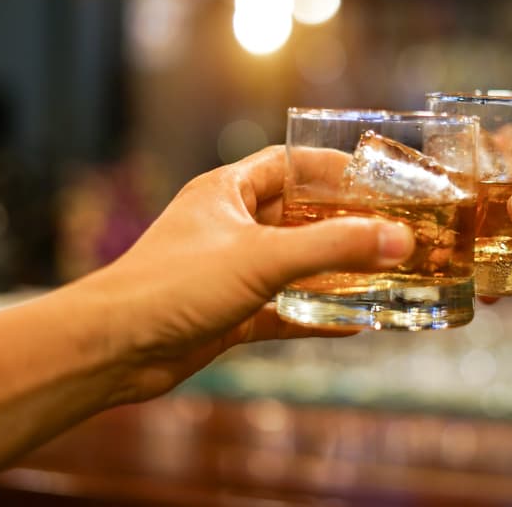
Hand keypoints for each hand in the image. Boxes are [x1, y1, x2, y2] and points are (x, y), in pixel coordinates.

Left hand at [87, 145, 414, 402]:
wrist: (113, 348)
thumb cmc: (172, 285)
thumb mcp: (262, 257)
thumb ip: (332, 247)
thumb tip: (398, 239)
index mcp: (227, 192)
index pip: (289, 163)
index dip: (332, 168)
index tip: (375, 179)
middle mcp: (229, 226)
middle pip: (298, 215)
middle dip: (341, 223)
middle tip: (388, 230)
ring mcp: (229, 271)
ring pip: (292, 264)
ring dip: (332, 271)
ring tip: (380, 274)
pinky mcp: (229, 312)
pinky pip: (283, 309)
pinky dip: (314, 314)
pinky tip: (353, 323)